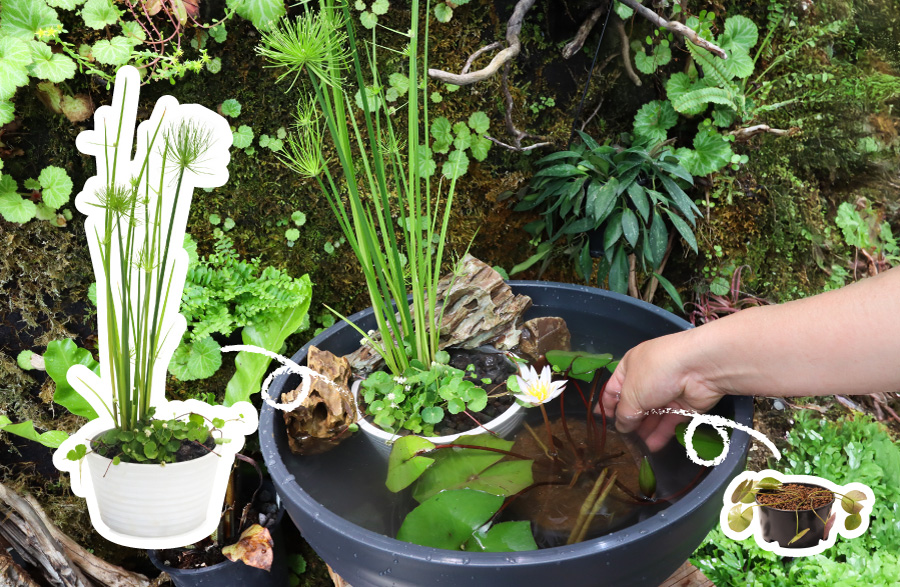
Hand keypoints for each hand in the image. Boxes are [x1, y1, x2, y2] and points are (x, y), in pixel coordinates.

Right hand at [599, 330, 724, 451]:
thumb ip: (624, 414)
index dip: (607, 404)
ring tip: (634, 448)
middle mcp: (648, 378)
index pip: (614, 387)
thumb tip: (621, 427)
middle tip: (620, 440)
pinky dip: (660, 434)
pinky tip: (650, 448)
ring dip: (643, 431)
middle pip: (634, 404)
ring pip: (652, 415)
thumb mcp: (631, 393)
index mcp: (630, 366)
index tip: (602, 422)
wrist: (699, 367)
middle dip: (627, 421)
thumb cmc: (655, 372)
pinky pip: (670, 422)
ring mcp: (668, 392)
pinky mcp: (685, 406)